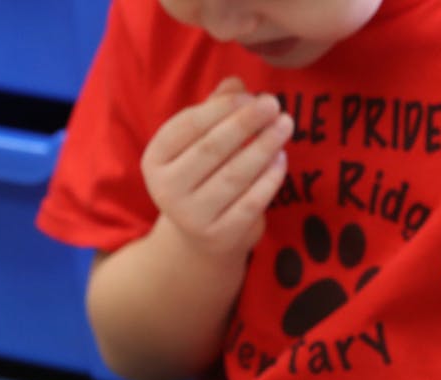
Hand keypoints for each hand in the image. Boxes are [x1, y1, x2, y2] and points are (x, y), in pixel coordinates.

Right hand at [141, 76, 292, 256]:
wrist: (202, 235)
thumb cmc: (203, 174)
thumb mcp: (199, 141)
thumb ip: (215, 110)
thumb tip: (236, 82)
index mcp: (155, 159)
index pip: (188, 125)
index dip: (221, 108)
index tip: (250, 95)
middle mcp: (167, 189)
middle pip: (211, 148)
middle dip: (246, 123)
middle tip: (273, 104)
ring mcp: (192, 217)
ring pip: (234, 175)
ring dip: (264, 146)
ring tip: (285, 125)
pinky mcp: (219, 236)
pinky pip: (250, 202)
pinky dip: (269, 179)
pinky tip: (282, 158)